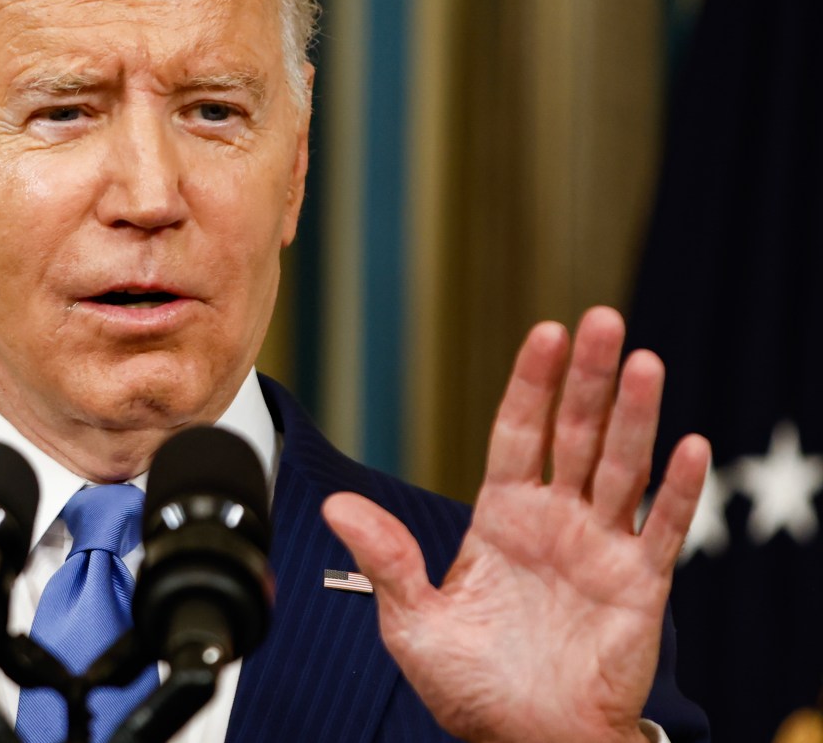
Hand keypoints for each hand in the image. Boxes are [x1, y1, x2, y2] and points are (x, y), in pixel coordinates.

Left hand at [323, 307, 708, 742]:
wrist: (524, 741)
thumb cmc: (471, 686)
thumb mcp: (413, 620)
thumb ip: (386, 557)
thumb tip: (335, 503)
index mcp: (501, 518)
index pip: (519, 433)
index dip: (532, 383)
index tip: (545, 333)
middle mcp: (554, 521)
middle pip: (575, 434)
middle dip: (588, 378)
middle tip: (601, 321)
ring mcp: (600, 548)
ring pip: (621, 467)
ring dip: (634, 415)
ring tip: (642, 361)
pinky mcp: (638, 586)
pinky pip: (664, 530)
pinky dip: (678, 490)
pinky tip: (687, 444)